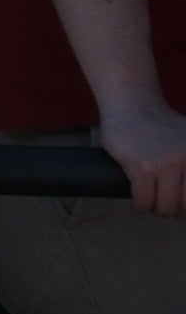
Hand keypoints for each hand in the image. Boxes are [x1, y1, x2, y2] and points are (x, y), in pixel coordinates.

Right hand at [96, 95, 185, 216]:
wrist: (132, 103)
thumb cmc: (161, 123)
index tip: (180, 206)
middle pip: (185, 206)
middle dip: (174, 210)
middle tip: (164, 205)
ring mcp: (165, 164)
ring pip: (165, 206)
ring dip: (156, 210)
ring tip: (150, 203)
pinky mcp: (141, 167)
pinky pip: (143, 200)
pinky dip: (140, 207)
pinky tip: (139, 204)